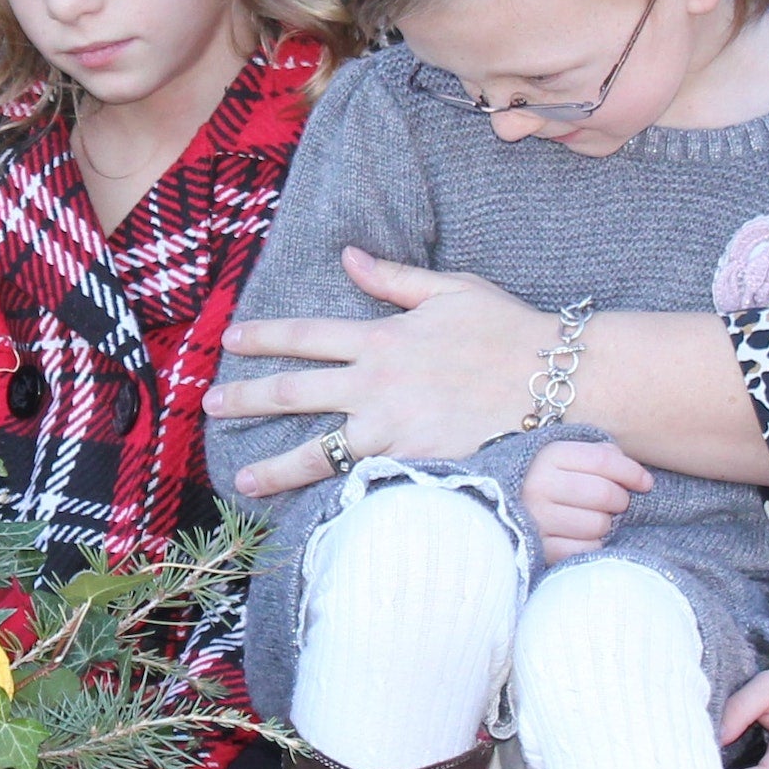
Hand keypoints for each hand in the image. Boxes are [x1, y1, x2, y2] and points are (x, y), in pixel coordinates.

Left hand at [209, 248, 545, 497]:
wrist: (558, 383)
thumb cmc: (509, 332)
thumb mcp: (451, 290)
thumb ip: (394, 279)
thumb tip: (349, 258)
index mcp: (381, 339)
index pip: (305, 336)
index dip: (263, 337)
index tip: (231, 340)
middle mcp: (376, 386)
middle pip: (294, 393)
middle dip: (246, 398)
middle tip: (210, 404)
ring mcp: (392, 430)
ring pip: (318, 452)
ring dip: (275, 467)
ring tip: (243, 480)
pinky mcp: (415, 464)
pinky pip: (363, 481)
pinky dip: (333, 494)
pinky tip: (307, 509)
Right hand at [522, 438, 652, 560]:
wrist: (496, 508)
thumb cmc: (543, 479)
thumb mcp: (564, 457)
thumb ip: (598, 456)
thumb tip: (634, 474)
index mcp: (547, 456)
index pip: (603, 461)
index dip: (632, 473)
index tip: (646, 483)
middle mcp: (538, 485)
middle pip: (604, 494)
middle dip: (620, 500)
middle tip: (615, 503)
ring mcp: (535, 519)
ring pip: (598, 525)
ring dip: (604, 524)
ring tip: (591, 519)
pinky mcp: (537, 548)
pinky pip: (584, 550)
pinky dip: (591, 545)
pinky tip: (580, 536)